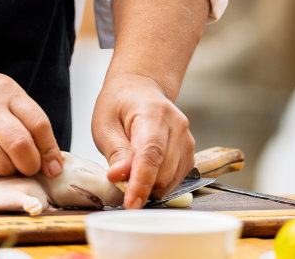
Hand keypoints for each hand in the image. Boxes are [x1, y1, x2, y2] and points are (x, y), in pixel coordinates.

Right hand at [0, 56, 63, 179]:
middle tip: (30, 168)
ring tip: (5, 162)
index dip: (50, 150)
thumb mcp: (3, 90)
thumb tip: (49, 158)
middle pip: (21, 147)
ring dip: (9, 171)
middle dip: (31, 165)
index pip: (39, 124)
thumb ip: (26, 118)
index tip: (53, 165)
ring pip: (1, 165)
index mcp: (6, 92)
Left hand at [92, 71, 195, 208]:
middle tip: (120, 180)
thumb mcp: (105, 124)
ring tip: (132, 170)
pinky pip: (176, 179)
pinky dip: (159, 183)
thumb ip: (115, 152)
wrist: (141, 89)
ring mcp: (187, 139)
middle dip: (141, 186)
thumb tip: (119, 177)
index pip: (151, 154)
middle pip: (164, 172)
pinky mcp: (189, 152)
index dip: (141, 182)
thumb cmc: (120, 105)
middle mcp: (177, 125)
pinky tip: (146, 170)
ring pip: (172, 180)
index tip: (131, 203)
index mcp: (153, 113)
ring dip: (150, 186)